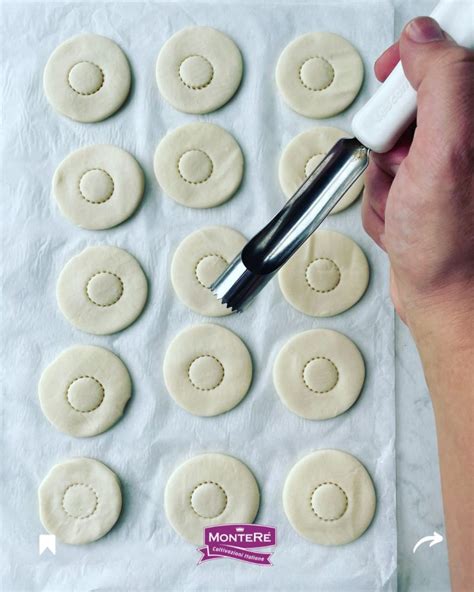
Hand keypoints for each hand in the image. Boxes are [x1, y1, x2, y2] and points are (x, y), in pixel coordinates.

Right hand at [362, 17, 473, 330]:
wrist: (442, 297)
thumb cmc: (452, 245)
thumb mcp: (448, 153)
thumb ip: (442, 82)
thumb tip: (424, 39)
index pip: (454, 55)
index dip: (418, 57)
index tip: (396, 72)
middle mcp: (468, 141)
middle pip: (413, 102)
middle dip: (393, 137)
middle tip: (405, 162)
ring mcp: (446, 166)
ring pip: (393, 143)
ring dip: (385, 175)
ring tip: (404, 201)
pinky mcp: (425, 188)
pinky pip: (387, 174)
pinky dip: (383, 196)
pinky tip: (401, 216)